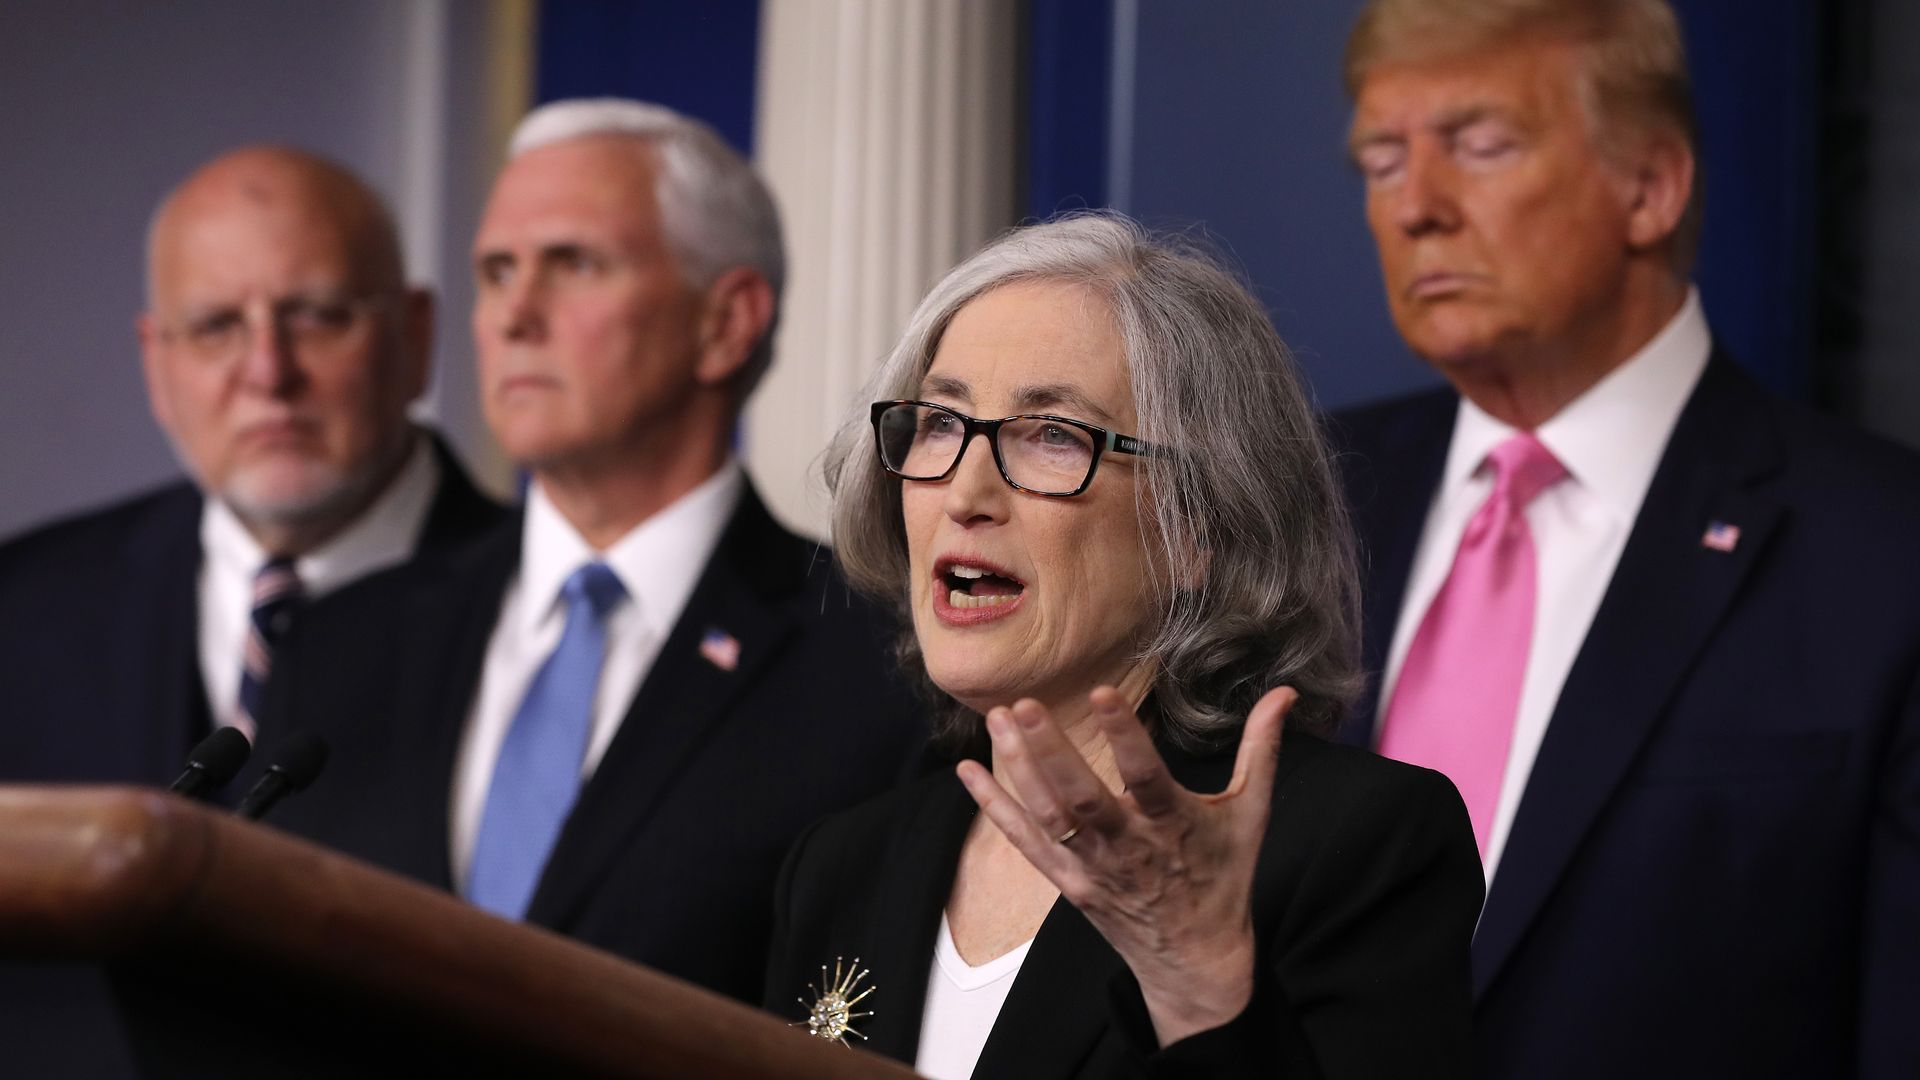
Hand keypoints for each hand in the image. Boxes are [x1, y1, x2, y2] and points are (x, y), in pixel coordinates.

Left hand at [955, 684, 1294, 1045]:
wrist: (1196, 959)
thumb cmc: (1224, 877)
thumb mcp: (1251, 814)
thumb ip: (1262, 750)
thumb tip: (1287, 693)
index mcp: (1175, 826)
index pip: (1146, 777)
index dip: (1125, 737)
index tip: (1103, 693)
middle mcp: (1128, 848)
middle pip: (1083, 800)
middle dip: (1052, 754)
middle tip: (1023, 706)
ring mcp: (1092, 868)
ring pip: (1048, 818)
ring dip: (1018, 769)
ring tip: (995, 718)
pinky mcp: (1068, 883)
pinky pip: (1024, 844)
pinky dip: (995, 808)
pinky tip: (968, 771)